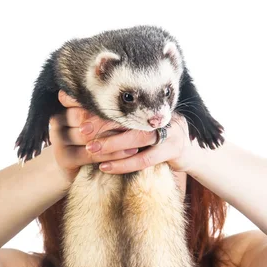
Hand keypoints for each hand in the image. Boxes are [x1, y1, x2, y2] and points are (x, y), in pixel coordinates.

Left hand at [50, 91, 196, 177]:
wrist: (190, 154)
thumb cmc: (156, 138)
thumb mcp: (138, 124)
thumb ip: (119, 118)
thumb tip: (80, 116)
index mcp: (152, 100)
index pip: (121, 99)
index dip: (98, 102)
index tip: (76, 105)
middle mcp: (161, 112)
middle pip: (130, 115)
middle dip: (104, 123)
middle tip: (82, 130)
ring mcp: (170, 130)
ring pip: (137, 137)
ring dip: (112, 145)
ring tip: (91, 150)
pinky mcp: (174, 150)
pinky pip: (145, 159)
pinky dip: (124, 164)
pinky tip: (105, 168)